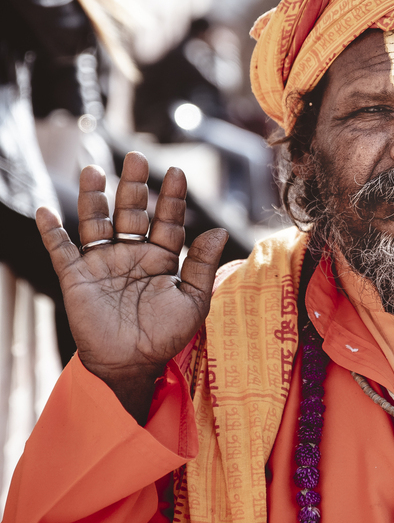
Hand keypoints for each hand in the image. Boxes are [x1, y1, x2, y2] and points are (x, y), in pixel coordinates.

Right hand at [36, 151, 227, 421]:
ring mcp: (104, 263)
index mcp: (162, 258)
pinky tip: (45, 210)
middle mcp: (132, 254)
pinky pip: (62, 250)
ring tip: (92, 169)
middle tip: (136, 156)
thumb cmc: (165, 337)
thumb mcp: (193, 301)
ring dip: (93, 197)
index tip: (177, 172)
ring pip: (97, 222)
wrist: (132, 366)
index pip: (167, 220)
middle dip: (134, 185)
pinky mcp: (78, 278)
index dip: (172, 197)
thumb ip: (203, 265)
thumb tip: (219, 229)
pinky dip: (52, 231)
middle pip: (132, 211)